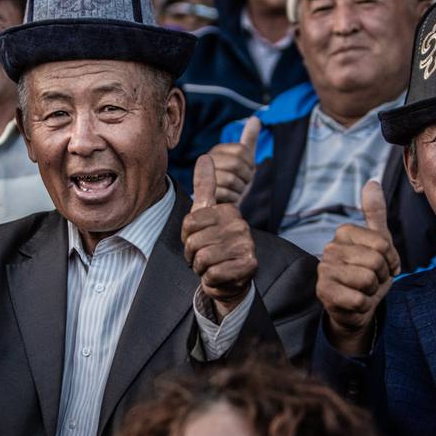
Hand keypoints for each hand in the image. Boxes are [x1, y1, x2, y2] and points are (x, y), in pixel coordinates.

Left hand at [182, 155, 256, 317]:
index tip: (198, 239)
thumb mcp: (205, 214)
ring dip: (201, 267)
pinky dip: (210, 279)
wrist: (230, 278)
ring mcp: (247, 245)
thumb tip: (205, 156)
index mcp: (229, 210)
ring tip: (211, 265)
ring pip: (202, 258)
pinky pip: (212, 274)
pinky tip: (219, 276)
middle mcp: (241, 225)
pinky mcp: (249, 266)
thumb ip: (205, 187)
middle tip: (204, 256)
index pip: (189, 223)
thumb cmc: (213, 243)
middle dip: (193, 254)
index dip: (187, 236)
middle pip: (194, 241)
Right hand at [206, 116, 259, 204]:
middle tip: (242, 183)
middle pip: (236, 164)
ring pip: (230, 179)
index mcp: (217, 150)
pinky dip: (232, 199)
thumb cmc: (235, 180)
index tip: (247, 170)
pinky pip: (225, 193)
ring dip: (239, 189)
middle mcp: (207, 160)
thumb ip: (249, 139)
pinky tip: (229, 199)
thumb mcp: (244, 159)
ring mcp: (203, 176)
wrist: (223, 203)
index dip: (250, 163)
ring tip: (234, 190)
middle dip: (245, 177)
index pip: (243, 150)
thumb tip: (256, 119)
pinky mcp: (202, 193)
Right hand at [317, 180, 398, 354]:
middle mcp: (329, 249)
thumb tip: (372, 181)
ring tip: (364, 290)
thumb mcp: (378, 242)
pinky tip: (355, 303)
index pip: (382, 243)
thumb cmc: (369, 273)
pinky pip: (359, 299)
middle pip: (375, 261)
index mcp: (343, 233)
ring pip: (367, 280)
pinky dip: (364, 305)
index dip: (390, 258)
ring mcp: (324, 271)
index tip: (383, 264)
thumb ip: (374, 212)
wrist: (356, 308)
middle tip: (373, 280)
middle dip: (382, 275)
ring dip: (373, 291)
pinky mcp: (323, 293)